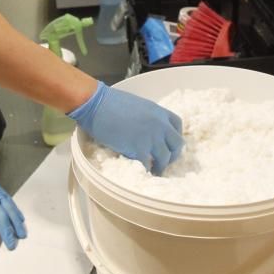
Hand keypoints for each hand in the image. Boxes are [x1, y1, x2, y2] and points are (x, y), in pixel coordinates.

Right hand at [68, 82, 183, 174]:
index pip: (177, 125)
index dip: (175, 136)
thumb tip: (146, 130)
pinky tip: (142, 171)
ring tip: (155, 171)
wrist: (96, 104)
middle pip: (177, 143)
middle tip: (164, 161)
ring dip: (161, 166)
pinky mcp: (138, 148)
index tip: (169, 144)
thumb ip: (147, 118)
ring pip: (165, 157)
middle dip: (173, 154)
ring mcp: (151, 136)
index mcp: (159, 111)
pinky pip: (148, 164)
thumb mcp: (137, 106)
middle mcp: (159, 124)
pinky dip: (146, 170)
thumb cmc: (110, 102)